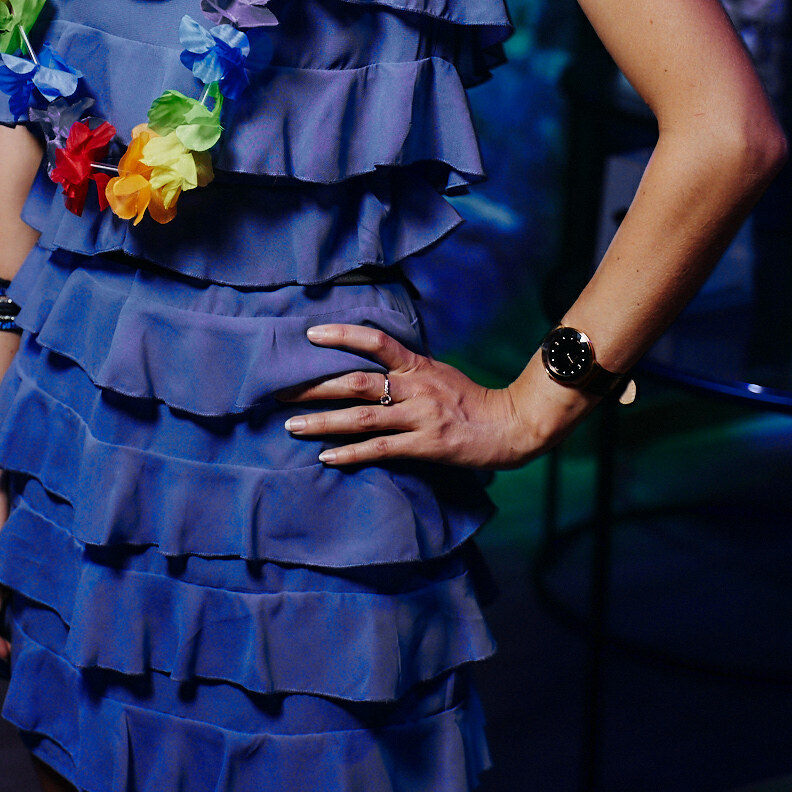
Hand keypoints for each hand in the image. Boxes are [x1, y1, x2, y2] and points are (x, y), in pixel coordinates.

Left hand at [280, 323, 577, 470]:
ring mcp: (420, 417)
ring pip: (361, 416)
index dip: (342, 335)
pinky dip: (350, 453)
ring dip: (322, 421)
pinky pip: (380, 449)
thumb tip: (372, 367)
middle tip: (280, 391)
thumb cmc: (473, 401)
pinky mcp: (426, 446)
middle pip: (356, 381)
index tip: (310, 335)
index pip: (376, 341)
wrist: (511, 426)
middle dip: (315, 387)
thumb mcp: (440, 374)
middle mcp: (416, 387)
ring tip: (291, 425)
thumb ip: (408, 371)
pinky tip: (326, 456)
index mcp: (419, 365)